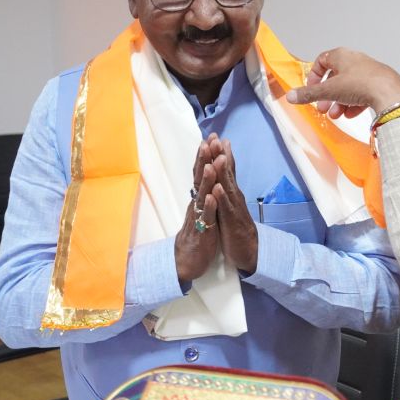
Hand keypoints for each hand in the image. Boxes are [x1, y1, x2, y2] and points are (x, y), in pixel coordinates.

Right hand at [174, 142, 219, 282]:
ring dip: (207, 180)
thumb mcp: (202, 209)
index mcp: (200, 198)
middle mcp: (197, 204)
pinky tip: (212, 196)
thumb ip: (203, 193)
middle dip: (204, 160)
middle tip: (207, 141)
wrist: (186, 261)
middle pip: (199, 178)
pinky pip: (206, 217)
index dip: (205, 156)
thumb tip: (205, 175)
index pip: (201, 173)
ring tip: (210, 164)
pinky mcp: (203, 230)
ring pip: (203, 195)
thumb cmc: (197, 233)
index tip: (210, 137)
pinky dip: (209, 206)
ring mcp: (199, 216)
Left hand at [206, 134, 257, 273]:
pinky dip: (222, 197)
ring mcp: (233, 207)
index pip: (226, 169)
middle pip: (227, 172)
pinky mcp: (231, 221)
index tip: (216, 136)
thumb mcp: (230, 204)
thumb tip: (222, 174)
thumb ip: (227, 189)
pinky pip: (225, 208)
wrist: (247, 250)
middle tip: (217, 138)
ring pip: (227, 186)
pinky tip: (217, 188)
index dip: (221, 153)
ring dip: (223, 172)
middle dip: (222, 155)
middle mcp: (234, 196)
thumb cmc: (236, 227)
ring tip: (219, 156)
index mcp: (231, 192)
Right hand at [284, 48, 399, 118]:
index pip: (322, 60)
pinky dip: (354, 104)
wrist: (388, 93)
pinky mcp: (378, 85)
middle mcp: (355, 61)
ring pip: (348, 88)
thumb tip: (291, 96)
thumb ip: (308, 94)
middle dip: (327, 95)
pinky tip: (351, 115)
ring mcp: (368, 73)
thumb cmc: (361, 83)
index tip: (311, 89)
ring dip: (339, 102)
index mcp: (341, 56)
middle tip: (322, 108)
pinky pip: (362, 94)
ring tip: (336, 115)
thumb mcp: (328, 91)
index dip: (314, 76)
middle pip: (335, 78)